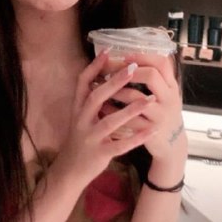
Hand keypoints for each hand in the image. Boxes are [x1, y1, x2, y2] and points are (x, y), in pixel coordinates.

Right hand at [53, 50, 156, 185]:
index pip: (83, 83)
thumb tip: (103, 76)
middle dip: (115, 82)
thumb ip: (91, 100)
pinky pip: (120, 145)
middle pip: (96, 97)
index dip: (95, 66)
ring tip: (150, 99)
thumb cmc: (80, 140)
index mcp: (77, 109)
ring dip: (130, 109)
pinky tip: (152, 130)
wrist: (69, 171)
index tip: (108, 51)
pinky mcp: (99, 154)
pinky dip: (136, 138)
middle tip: (133, 68)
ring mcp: (90, 138)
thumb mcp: (81, 117)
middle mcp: (81, 121)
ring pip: (110, 121)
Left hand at [100, 52, 186, 164]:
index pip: (162, 63)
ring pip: (136, 97)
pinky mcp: (150, 131)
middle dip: (126, 70)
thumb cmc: (162, 115)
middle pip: (151, 75)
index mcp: (172, 86)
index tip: (124, 56)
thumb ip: (154, 79)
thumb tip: (129, 59)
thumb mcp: (165, 95)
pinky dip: (113, 111)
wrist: (172, 145)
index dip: (142, 56)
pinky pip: (128, 119)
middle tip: (109, 70)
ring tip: (101, 85)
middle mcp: (169, 98)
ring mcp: (161, 115)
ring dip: (116, 90)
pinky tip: (103, 106)